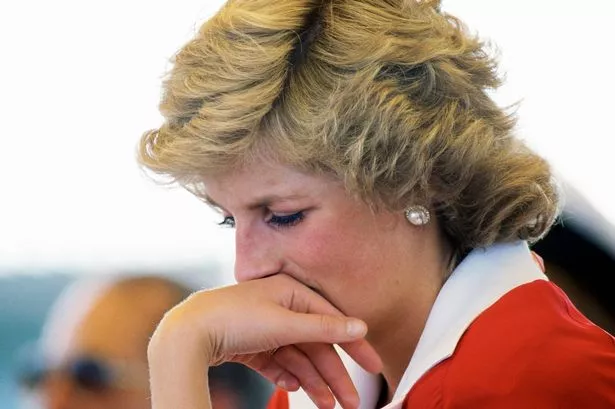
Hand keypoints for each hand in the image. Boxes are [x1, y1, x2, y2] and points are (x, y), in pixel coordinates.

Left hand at [148, 274, 382, 408]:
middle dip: (334, 374)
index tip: (374, 366)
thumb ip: (324, 327)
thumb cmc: (234, 317)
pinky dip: (288, 376)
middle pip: (316, 344)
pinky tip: (294, 388)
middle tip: (352, 401)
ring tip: (328, 405)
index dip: (354, 345)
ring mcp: (265, 327)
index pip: (332, 320)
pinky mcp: (251, 345)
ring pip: (298, 357)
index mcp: (291, 292)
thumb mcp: (284, 323)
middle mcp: (280, 307)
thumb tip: (360, 325)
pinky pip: (278, 363)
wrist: (187, 333)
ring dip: (314, 381)